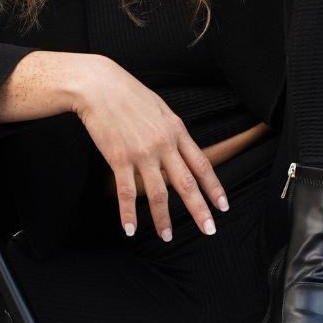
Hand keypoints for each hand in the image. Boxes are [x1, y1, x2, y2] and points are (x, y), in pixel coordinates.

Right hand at [72, 54, 227, 239]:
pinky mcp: (119, 158)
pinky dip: (128, 214)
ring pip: (158, 193)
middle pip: (186, 184)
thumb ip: (172, 131)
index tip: (223, 206)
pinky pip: (126, 192)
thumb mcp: (160, 109)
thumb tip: (180, 148)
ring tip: (166, 236)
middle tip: (209, 230)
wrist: (99, 85)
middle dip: (200, 210)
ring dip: (163, 219)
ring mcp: (142, 153)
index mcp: (177, 131)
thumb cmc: (128, 94)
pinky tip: (130, 229)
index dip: (214, 188)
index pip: (202, 165)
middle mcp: (164, 144)